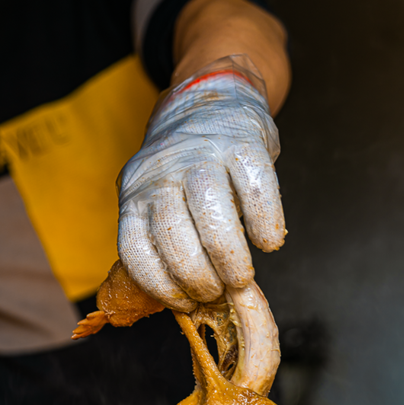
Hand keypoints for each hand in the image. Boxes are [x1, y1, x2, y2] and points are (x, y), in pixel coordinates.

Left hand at [117, 55, 284, 309]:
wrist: (209, 100)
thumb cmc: (184, 171)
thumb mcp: (156, 200)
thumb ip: (163, 242)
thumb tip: (185, 304)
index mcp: (135, 194)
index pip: (136, 251)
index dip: (162, 286)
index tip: (185, 303)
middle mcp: (162, 173)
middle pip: (175, 237)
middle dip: (199, 278)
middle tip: (217, 293)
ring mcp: (202, 154)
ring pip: (212, 215)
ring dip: (229, 259)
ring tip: (240, 280)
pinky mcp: (243, 141)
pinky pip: (255, 189)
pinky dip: (265, 222)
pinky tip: (268, 243)